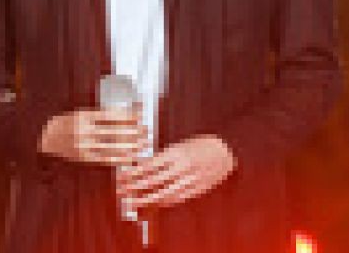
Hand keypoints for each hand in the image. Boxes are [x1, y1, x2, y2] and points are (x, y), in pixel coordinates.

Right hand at [38, 102, 150, 165]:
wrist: (45, 138)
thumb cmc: (65, 123)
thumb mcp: (80, 113)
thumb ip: (98, 115)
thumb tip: (123, 113)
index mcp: (84, 116)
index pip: (110, 115)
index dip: (126, 116)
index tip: (139, 116)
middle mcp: (84, 131)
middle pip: (114, 131)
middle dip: (132, 131)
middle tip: (145, 130)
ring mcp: (83, 146)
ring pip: (111, 146)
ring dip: (129, 146)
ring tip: (142, 144)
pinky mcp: (83, 158)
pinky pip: (104, 159)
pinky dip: (118, 158)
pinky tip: (129, 158)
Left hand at [115, 134, 236, 210]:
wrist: (225, 151)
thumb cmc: (202, 145)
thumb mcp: (181, 145)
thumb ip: (165, 156)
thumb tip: (146, 164)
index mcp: (176, 153)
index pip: (150, 164)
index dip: (135, 171)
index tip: (124, 175)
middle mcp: (181, 168)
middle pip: (153, 180)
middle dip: (135, 186)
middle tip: (123, 190)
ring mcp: (188, 180)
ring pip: (163, 193)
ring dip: (146, 198)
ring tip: (134, 202)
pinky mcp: (195, 190)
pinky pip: (176, 198)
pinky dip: (164, 202)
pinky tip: (155, 203)